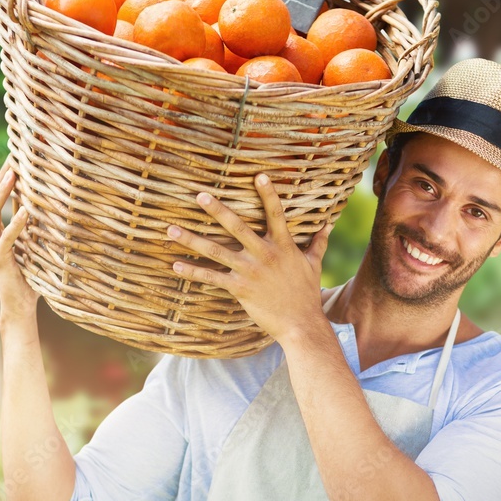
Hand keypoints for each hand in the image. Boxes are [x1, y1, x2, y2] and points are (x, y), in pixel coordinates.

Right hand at [0, 159, 38, 325]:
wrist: (20, 305)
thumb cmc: (28, 275)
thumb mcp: (30, 244)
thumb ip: (29, 224)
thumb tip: (40, 200)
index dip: (2, 176)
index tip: (14, 156)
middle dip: (0, 177)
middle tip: (13, 156)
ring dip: (2, 192)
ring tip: (15, 175)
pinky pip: (7, 237)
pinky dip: (16, 223)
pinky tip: (27, 210)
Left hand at [166, 174, 333, 340]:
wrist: (301, 324)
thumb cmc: (307, 293)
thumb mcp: (314, 264)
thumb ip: (317, 242)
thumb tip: (328, 224)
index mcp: (283, 245)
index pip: (276, 214)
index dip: (268, 194)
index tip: (258, 176)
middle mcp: (264, 254)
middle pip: (237, 227)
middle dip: (217, 210)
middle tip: (199, 195)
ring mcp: (250, 271)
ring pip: (216, 251)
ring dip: (192, 240)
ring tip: (171, 230)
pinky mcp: (239, 288)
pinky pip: (212, 277)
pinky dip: (193, 271)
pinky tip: (176, 265)